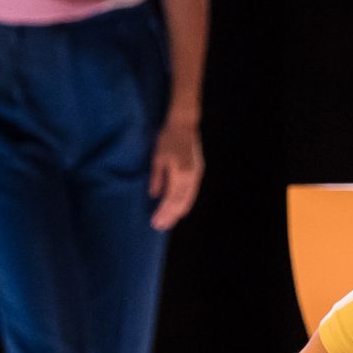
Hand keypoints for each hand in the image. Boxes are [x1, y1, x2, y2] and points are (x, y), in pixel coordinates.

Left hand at [147, 115, 202, 230]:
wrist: (184, 125)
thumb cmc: (167, 139)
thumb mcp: (157, 157)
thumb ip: (157, 178)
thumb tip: (154, 195)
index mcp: (180, 173)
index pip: (171, 199)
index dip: (163, 212)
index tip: (155, 222)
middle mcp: (191, 177)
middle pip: (181, 203)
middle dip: (170, 216)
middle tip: (160, 227)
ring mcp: (196, 175)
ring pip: (188, 199)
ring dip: (178, 212)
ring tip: (169, 221)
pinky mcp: (198, 172)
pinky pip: (192, 193)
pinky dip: (185, 203)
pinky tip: (180, 209)